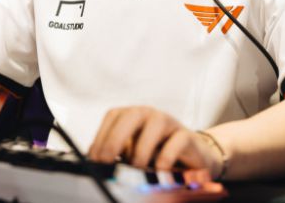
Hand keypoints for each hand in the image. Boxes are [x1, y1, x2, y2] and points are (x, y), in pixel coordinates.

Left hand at [88, 107, 222, 178]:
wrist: (190, 160)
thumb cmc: (154, 155)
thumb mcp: (131, 154)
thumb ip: (115, 154)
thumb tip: (94, 161)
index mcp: (132, 115)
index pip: (113, 117)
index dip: (101, 136)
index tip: (95, 159)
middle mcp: (149, 114)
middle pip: (131, 115)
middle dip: (115, 138)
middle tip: (107, 161)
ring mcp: (169, 122)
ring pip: (155, 124)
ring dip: (142, 149)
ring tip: (137, 167)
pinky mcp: (187, 136)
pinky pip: (178, 141)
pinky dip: (166, 157)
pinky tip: (159, 170)